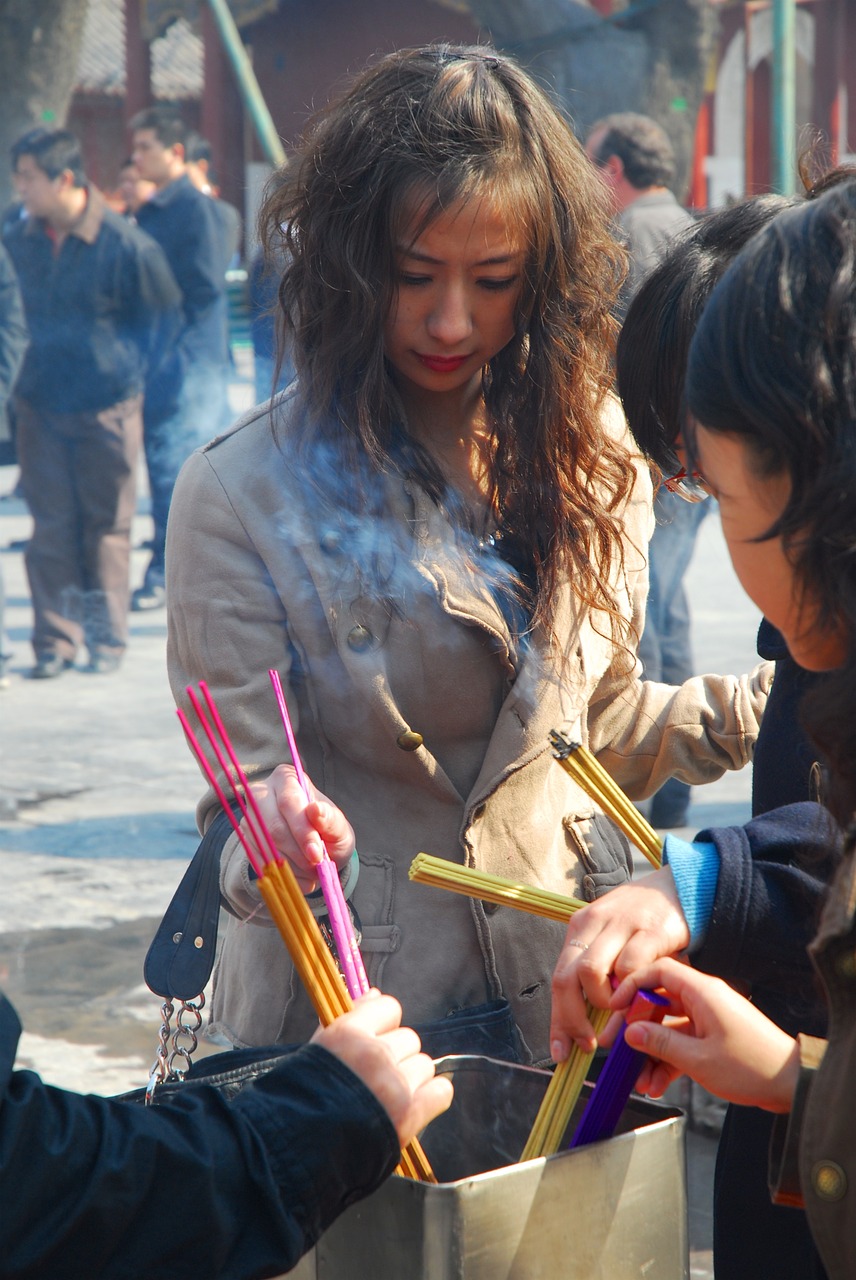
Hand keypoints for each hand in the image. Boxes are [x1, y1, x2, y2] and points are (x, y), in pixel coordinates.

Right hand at [245, 764, 354, 892]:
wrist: (316, 849)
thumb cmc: (328, 831)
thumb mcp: (338, 826)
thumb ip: (330, 819)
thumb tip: (315, 809)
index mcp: (287, 778)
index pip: (290, 803)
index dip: (302, 831)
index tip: (316, 854)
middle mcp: (261, 793)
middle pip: (273, 826)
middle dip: (297, 853)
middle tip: (315, 867)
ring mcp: (249, 818)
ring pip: (265, 847)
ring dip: (290, 867)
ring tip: (310, 872)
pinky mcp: (245, 841)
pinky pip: (259, 862)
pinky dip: (280, 875)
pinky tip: (297, 877)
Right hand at [312, 991, 453, 1145]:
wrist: (300, 1152)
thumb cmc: (302, 1100)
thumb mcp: (318, 1051)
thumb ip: (348, 1021)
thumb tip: (374, 994)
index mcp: (347, 1033)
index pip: (388, 1008)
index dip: (384, 1025)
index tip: (375, 1040)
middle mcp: (374, 1054)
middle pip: (408, 1039)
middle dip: (397, 1057)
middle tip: (376, 1079)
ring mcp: (394, 1085)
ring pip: (424, 1065)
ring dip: (411, 1079)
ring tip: (388, 1099)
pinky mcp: (409, 1115)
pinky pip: (441, 1092)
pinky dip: (432, 1099)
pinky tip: (415, 1107)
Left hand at [550, 868, 689, 1057]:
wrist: (682, 887)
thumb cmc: (644, 922)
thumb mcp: (615, 942)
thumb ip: (601, 977)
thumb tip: (593, 1029)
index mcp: (581, 927)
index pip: (559, 979)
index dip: (558, 1019)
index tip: (560, 1052)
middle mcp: (594, 922)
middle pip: (566, 978)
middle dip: (572, 1018)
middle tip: (588, 1043)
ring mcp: (621, 924)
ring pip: (591, 972)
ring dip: (602, 1003)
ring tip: (618, 1013)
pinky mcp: (651, 929)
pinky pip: (630, 966)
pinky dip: (630, 989)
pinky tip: (640, 997)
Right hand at [611, 958, 799, 1112]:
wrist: (791, 1085)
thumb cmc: (752, 1066)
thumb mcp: (698, 1058)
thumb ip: (661, 1042)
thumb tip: (631, 1032)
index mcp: (702, 992)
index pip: (658, 971)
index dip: (632, 985)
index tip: (614, 1006)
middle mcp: (704, 999)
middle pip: (659, 1002)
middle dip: (635, 1026)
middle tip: (614, 1046)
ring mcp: (709, 1018)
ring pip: (668, 1027)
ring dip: (651, 1052)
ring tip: (638, 1079)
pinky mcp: (714, 1037)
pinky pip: (682, 1042)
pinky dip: (668, 1061)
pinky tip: (656, 1084)